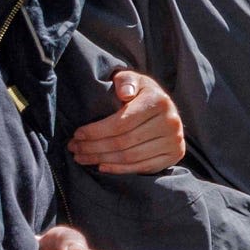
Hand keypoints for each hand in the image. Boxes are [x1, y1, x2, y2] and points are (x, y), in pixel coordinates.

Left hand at [67, 70, 184, 173]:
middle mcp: (171, 122)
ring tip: (83, 157)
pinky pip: (143, 167)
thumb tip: (124, 93)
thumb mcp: (133, 80)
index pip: (121, 123)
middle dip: (94, 147)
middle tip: (74, 148)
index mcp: (159, 101)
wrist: (165, 107)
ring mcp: (175, 140)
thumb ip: (125, 81)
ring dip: (102, 159)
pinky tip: (102, 166)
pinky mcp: (175, 154)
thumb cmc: (141, 93)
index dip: (96, 131)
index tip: (77, 134)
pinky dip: (120, 169)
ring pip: (130, 157)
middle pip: (124, 142)